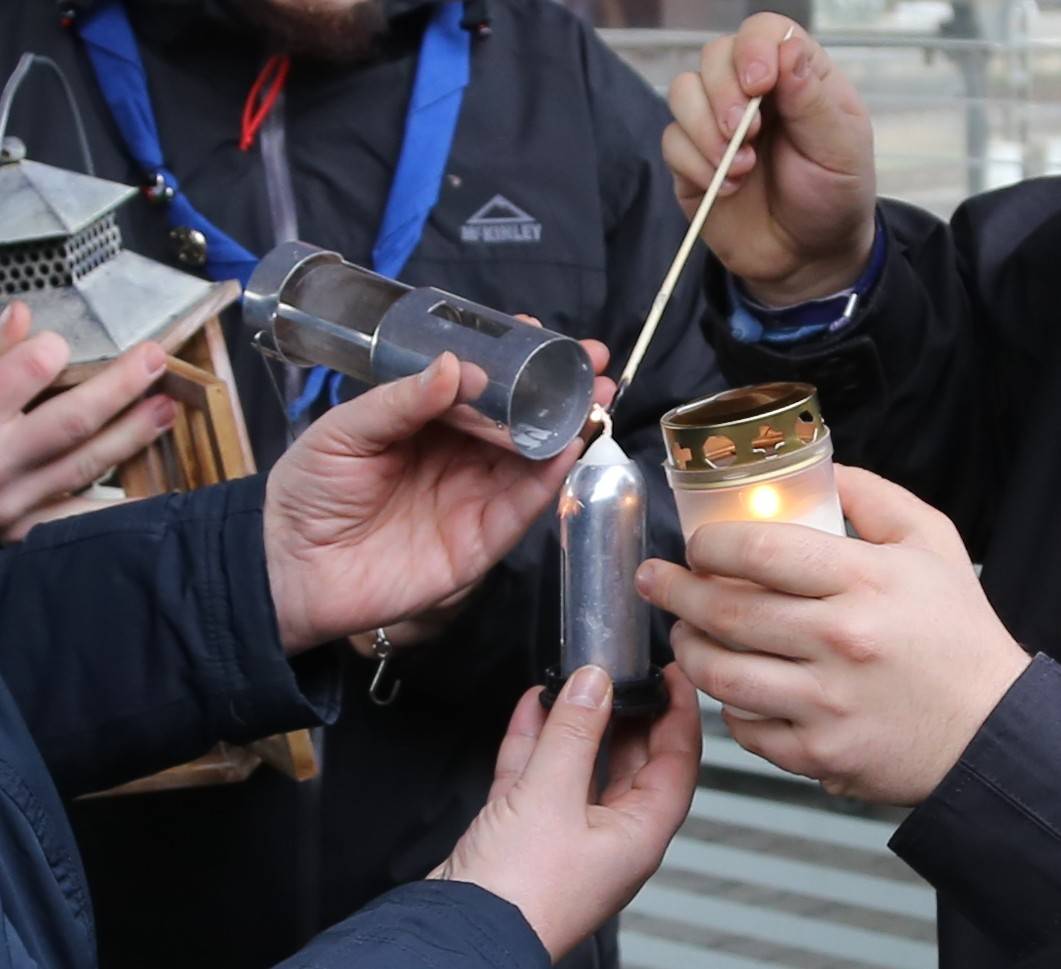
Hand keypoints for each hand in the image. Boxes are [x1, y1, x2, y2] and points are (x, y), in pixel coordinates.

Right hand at [0, 302, 175, 541]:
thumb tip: (21, 313)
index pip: (12, 377)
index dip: (42, 355)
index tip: (62, 342)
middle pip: (69, 422)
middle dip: (117, 389)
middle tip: (153, 360)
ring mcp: (13, 500)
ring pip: (85, 465)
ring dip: (132, 435)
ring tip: (165, 408)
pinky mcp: (25, 529)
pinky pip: (80, 518)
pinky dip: (122, 508)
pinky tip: (159, 494)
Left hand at [266, 351, 595, 651]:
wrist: (292, 570)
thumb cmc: (309, 492)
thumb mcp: (344, 430)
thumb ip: (400, 400)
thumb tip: (456, 367)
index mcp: (426, 423)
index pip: (480, 386)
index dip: (513, 361)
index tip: (541, 334)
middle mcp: (457, 457)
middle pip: (518, 421)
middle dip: (558, 391)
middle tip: (592, 363)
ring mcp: (472, 498)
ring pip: (532, 460)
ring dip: (566, 430)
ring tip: (593, 399)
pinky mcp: (480, 543)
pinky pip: (523, 508)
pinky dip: (550, 479)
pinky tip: (569, 448)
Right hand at [431, 664, 700, 961]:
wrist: (459, 932)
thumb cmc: (521, 895)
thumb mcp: (552, 795)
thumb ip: (574, 733)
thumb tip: (595, 684)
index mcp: (638, 835)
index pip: (678, 762)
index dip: (679, 714)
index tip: (674, 676)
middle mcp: (608, 836)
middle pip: (631, 760)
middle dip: (625, 712)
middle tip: (621, 671)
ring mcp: (566, 833)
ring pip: (581, 763)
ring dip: (576, 721)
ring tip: (574, 679)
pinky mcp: (525, 830)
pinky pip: (539, 773)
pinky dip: (536, 738)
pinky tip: (531, 707)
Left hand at [635, 466, 1030, 805]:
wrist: (991, 732)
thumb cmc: (958, 634)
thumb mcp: (931, 543)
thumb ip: (872, 496)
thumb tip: (818, 468)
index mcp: (863, 581)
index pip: (757, 552)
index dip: (709, 545)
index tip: (696, 545)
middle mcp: (839, 641)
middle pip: (725, 614)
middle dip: (674, 593)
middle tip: (655, 580)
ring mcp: (826, 703)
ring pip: (719, 676)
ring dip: (687, 650)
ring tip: (681, 633)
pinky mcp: (820, 753)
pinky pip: (745, 729)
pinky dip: (728, 708)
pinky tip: (730, 687)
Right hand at [663, 13, 876, 303]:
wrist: (806, 257)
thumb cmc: (832, 197)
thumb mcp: (839, 148)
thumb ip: (812, 98)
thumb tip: (786, 49)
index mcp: (794, 76)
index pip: (761, 32)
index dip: (753, 50)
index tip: (760, 86)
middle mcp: (750, 94)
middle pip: (713, 56)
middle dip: (723, 95)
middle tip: (747, 136)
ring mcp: (715, 126)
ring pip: (682, 93)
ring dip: (704, 131)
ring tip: (740, 170)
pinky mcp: (691, 163)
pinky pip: (671, 143)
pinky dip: (695, 165)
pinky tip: (726, 189)